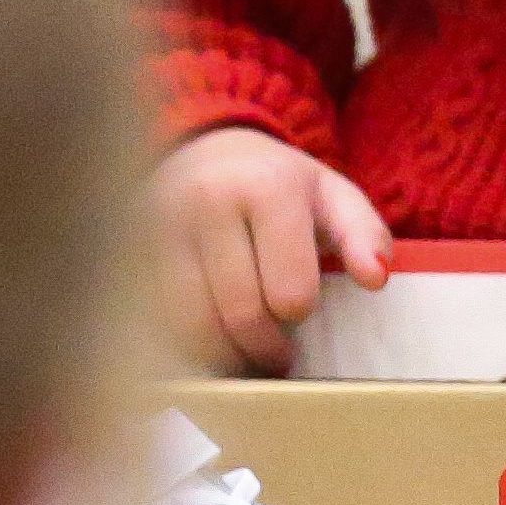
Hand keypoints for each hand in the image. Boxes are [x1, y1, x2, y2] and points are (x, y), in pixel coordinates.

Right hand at [153, 126, 390, 374]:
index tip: (299, 316)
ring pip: (192, 325)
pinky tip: (204, 337)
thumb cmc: (276, 183)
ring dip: (222, 352)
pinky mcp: (128, 248)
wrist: (202, 149)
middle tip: (275, 355)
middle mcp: (206, 204)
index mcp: (267, 188)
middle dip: (264, 347)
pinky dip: (183, 342)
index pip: (289, 291)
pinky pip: (156, 320)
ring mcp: (160, 227)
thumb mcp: (332, 195)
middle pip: (241, 314)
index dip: (298, 314)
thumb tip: (377, 279)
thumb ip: (364, 234)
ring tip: (241, 353)